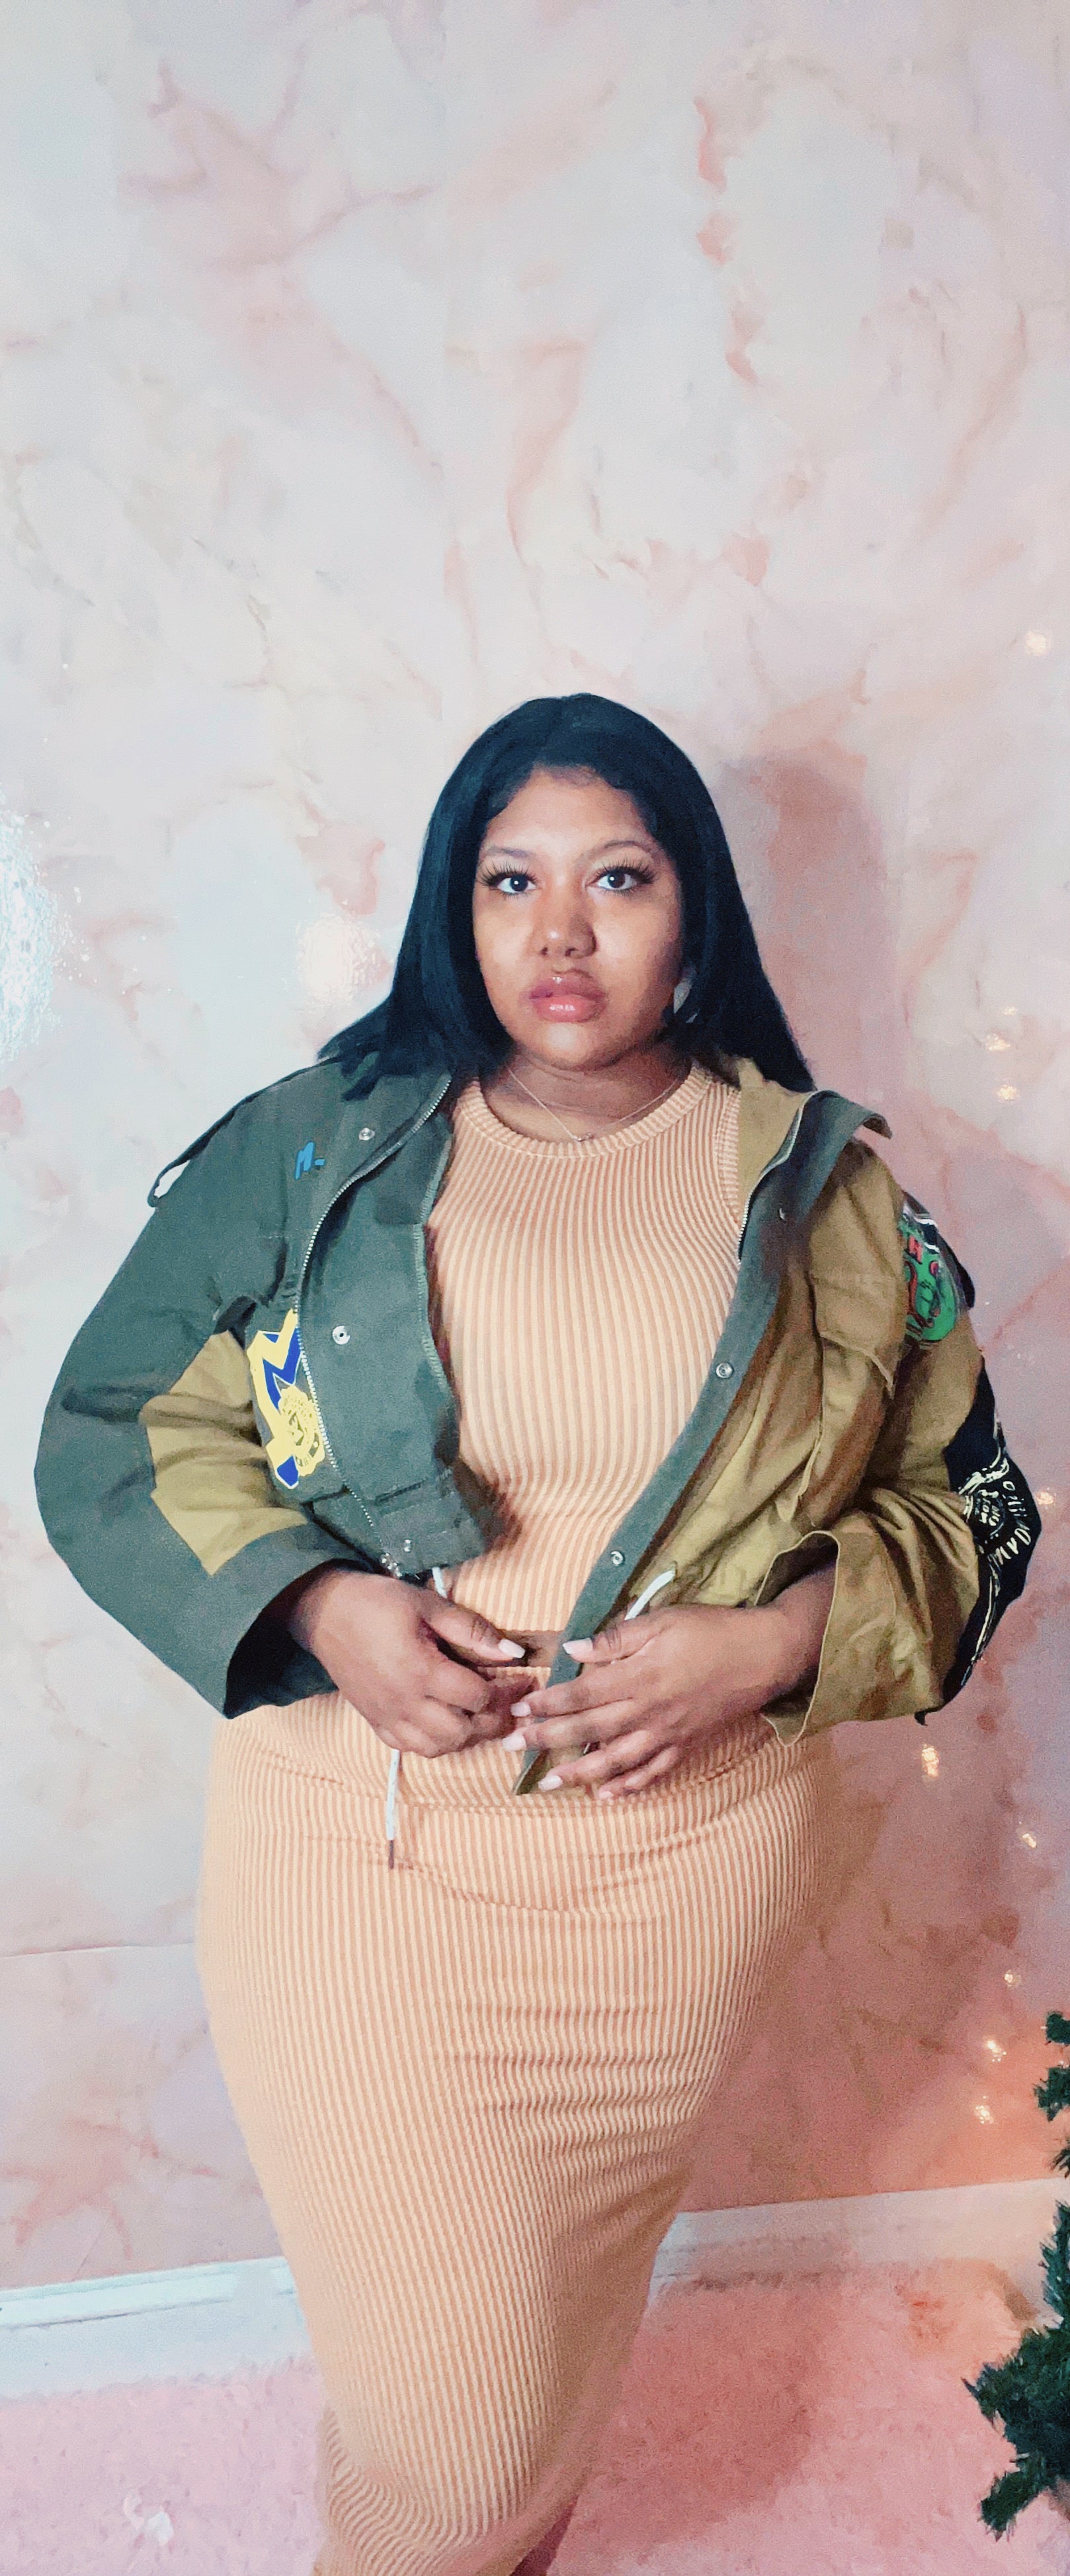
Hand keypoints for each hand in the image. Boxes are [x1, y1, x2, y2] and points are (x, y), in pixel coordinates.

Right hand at [283, 1567, 525, 1757]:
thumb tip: (512, 1652)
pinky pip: (409, 1748)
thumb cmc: (376, 1602)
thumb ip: (470, 1629)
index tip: (523, 1678)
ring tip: (480, 1715)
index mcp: (419, 1671)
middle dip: (492, 1720)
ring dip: (465, 1737)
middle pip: (461, 1732)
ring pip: (437, 1748)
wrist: (323, 1612)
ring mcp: (387, 1716)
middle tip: (508, 1702)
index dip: (507, 1690)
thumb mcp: (426, 1604)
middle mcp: (403, 1702)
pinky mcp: (374, 1721)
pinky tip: (445, 1722)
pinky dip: (434, 1743)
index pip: (476, 1697)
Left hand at [503, 1569, 834, 1797]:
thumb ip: (615, 1639)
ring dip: (578, 1773)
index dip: (547, 1703)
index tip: (519, 1709)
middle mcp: (648, 1711)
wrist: (763, 1655)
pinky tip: (605, 1795)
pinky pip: (653, 1773)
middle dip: (546, 1738)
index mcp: (639, 1676)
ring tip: (548, 1781)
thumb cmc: (711, 1630)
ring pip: (615, 1761)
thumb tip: (573, 1650)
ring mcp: (667, 1733)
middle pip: (588, 1730)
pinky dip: (628, 1787)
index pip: (581, 1694)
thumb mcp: (661, 1621)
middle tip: (511, 1746)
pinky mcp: (686, 1745)